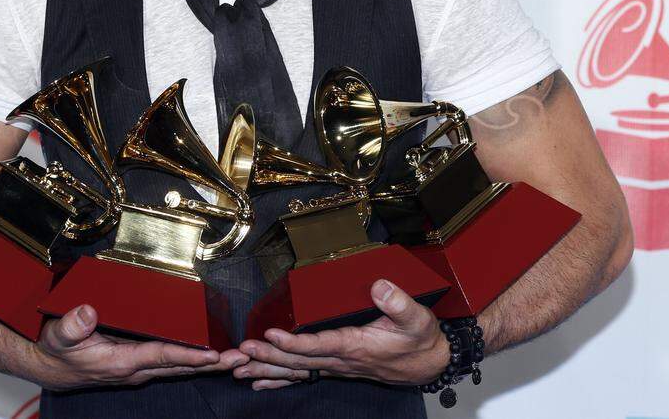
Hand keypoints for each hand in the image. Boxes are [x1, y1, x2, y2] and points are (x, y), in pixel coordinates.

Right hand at [37, 304, 248, 389]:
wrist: (51, 366)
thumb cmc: (57, 349)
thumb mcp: (58, 335)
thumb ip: (72, 326)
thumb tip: (88, 312)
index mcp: (122, 361)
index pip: (163, 357)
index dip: (189, 356)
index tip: (214, 355)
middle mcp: (136, 369)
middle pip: (181, 366)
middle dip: (213, 364)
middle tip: (243, 358)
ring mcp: (140, 369)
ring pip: (180, 366)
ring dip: (209, 363)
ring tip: (237, 358)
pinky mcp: (140, 365)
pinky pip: (172, 363)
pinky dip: (195, 360)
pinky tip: (210, 356)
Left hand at [235, 279, 447, 389]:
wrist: (429, 363)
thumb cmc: (420, 339)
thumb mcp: (418, 318)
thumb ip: (399, 302)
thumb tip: (379, 286)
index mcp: (356, 345)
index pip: (318, 345)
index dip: (293, 342)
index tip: (270, 335)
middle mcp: (342, 359)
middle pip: (298, 361)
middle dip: (267, 357)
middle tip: (240, 352)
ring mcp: (337, 365)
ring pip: (296, 370)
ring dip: (266, 369)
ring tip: (239, 369)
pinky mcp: (336, 366)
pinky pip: (303, 375)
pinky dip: (279, 379)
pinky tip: (260, 382)